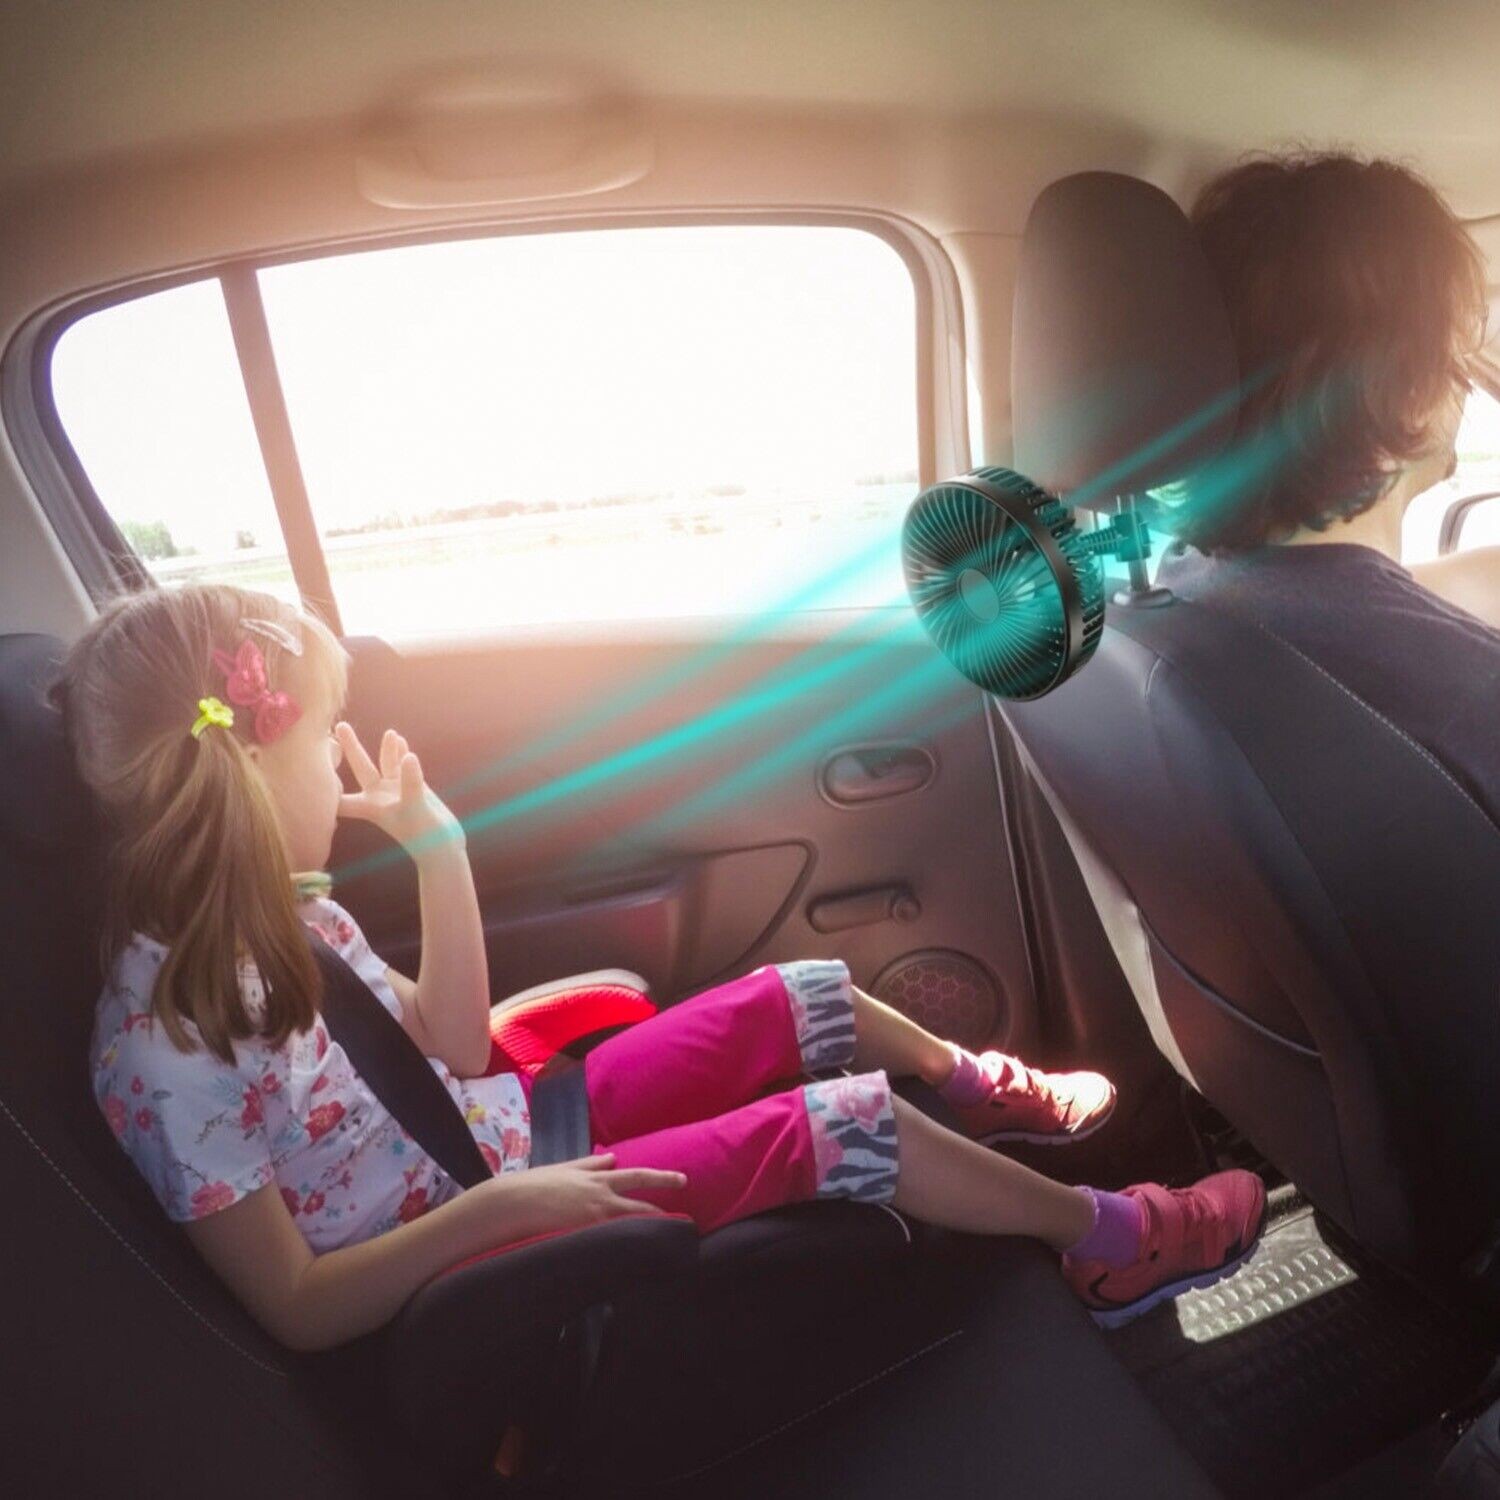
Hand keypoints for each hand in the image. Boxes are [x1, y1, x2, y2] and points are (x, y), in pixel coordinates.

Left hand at [335, 722, 461, 857]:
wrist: (442, 849)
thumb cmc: (424, 836)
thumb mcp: (415, 808)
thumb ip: (410, 783)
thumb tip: (409, 756)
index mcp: (370, 806)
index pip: (340, 799)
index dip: (324, 788)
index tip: (307, 769)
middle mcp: (379, 797)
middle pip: (361, 768)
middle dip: (351, 747)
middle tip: (340, 725)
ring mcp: (396, 792)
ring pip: (386, 764)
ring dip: (386, 749)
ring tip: (390, 733)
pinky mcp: (413, 790)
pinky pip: (403, 767)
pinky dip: (402, 754)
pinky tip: (401, 741)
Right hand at [486, 1154, 687, 1236]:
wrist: (511, 1204)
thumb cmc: (533, 1185)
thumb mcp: (563, 1168)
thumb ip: (589, 1164)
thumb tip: (612, 1158)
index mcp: (595, 1178)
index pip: (636, 1176)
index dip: (661, 1178)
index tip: (681, 1180)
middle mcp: (600, 1196)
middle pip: (640, 1200)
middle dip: (663, 1206)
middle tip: (684, 1214)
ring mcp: (593, 1217)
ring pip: (630, 1222)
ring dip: (647, 1227)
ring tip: (667, 1237)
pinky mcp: (583, 1236)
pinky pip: (611, 1242)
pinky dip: (625, 1246)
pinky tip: (638, 1255)